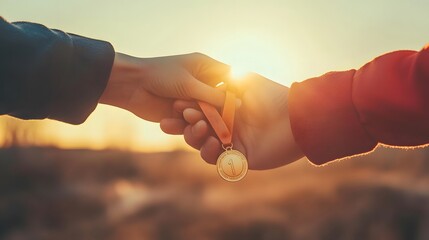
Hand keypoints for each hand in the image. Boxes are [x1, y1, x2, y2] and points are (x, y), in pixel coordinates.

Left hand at [99, 52, 228, 121]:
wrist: (131, 86)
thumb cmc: (160, 76)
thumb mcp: (190, 84)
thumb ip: (214, 95)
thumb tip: (237, 104)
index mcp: (205, 67)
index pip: (229, 76)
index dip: (238, 89)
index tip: (246, 103)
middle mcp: (201, 82)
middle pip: (220, 98)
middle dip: (223, 109)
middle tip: (230, 121)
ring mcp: (191, 98)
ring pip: (208, 112)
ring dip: (206, 118)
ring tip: (201, 122)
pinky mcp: (182, 112)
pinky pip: (194, 121)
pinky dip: (193, 125)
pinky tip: (192, 128)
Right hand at [161, 73, 304, 169]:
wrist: (296, 117)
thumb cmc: (271, 95)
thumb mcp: (244, 80)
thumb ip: (223, 80)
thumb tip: (200, 82)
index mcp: (226, 109)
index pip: (198, 111)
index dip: (185, 109)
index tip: (175, 105)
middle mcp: (227, 126)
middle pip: (196, 128)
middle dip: (182, 125)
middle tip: (170, 122)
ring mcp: (232, 143)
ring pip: (201, 144)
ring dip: (194, 137)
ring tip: (199, 128)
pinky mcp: (239, 159)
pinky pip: (216, 159)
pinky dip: (209, 152)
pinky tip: (213, 143)